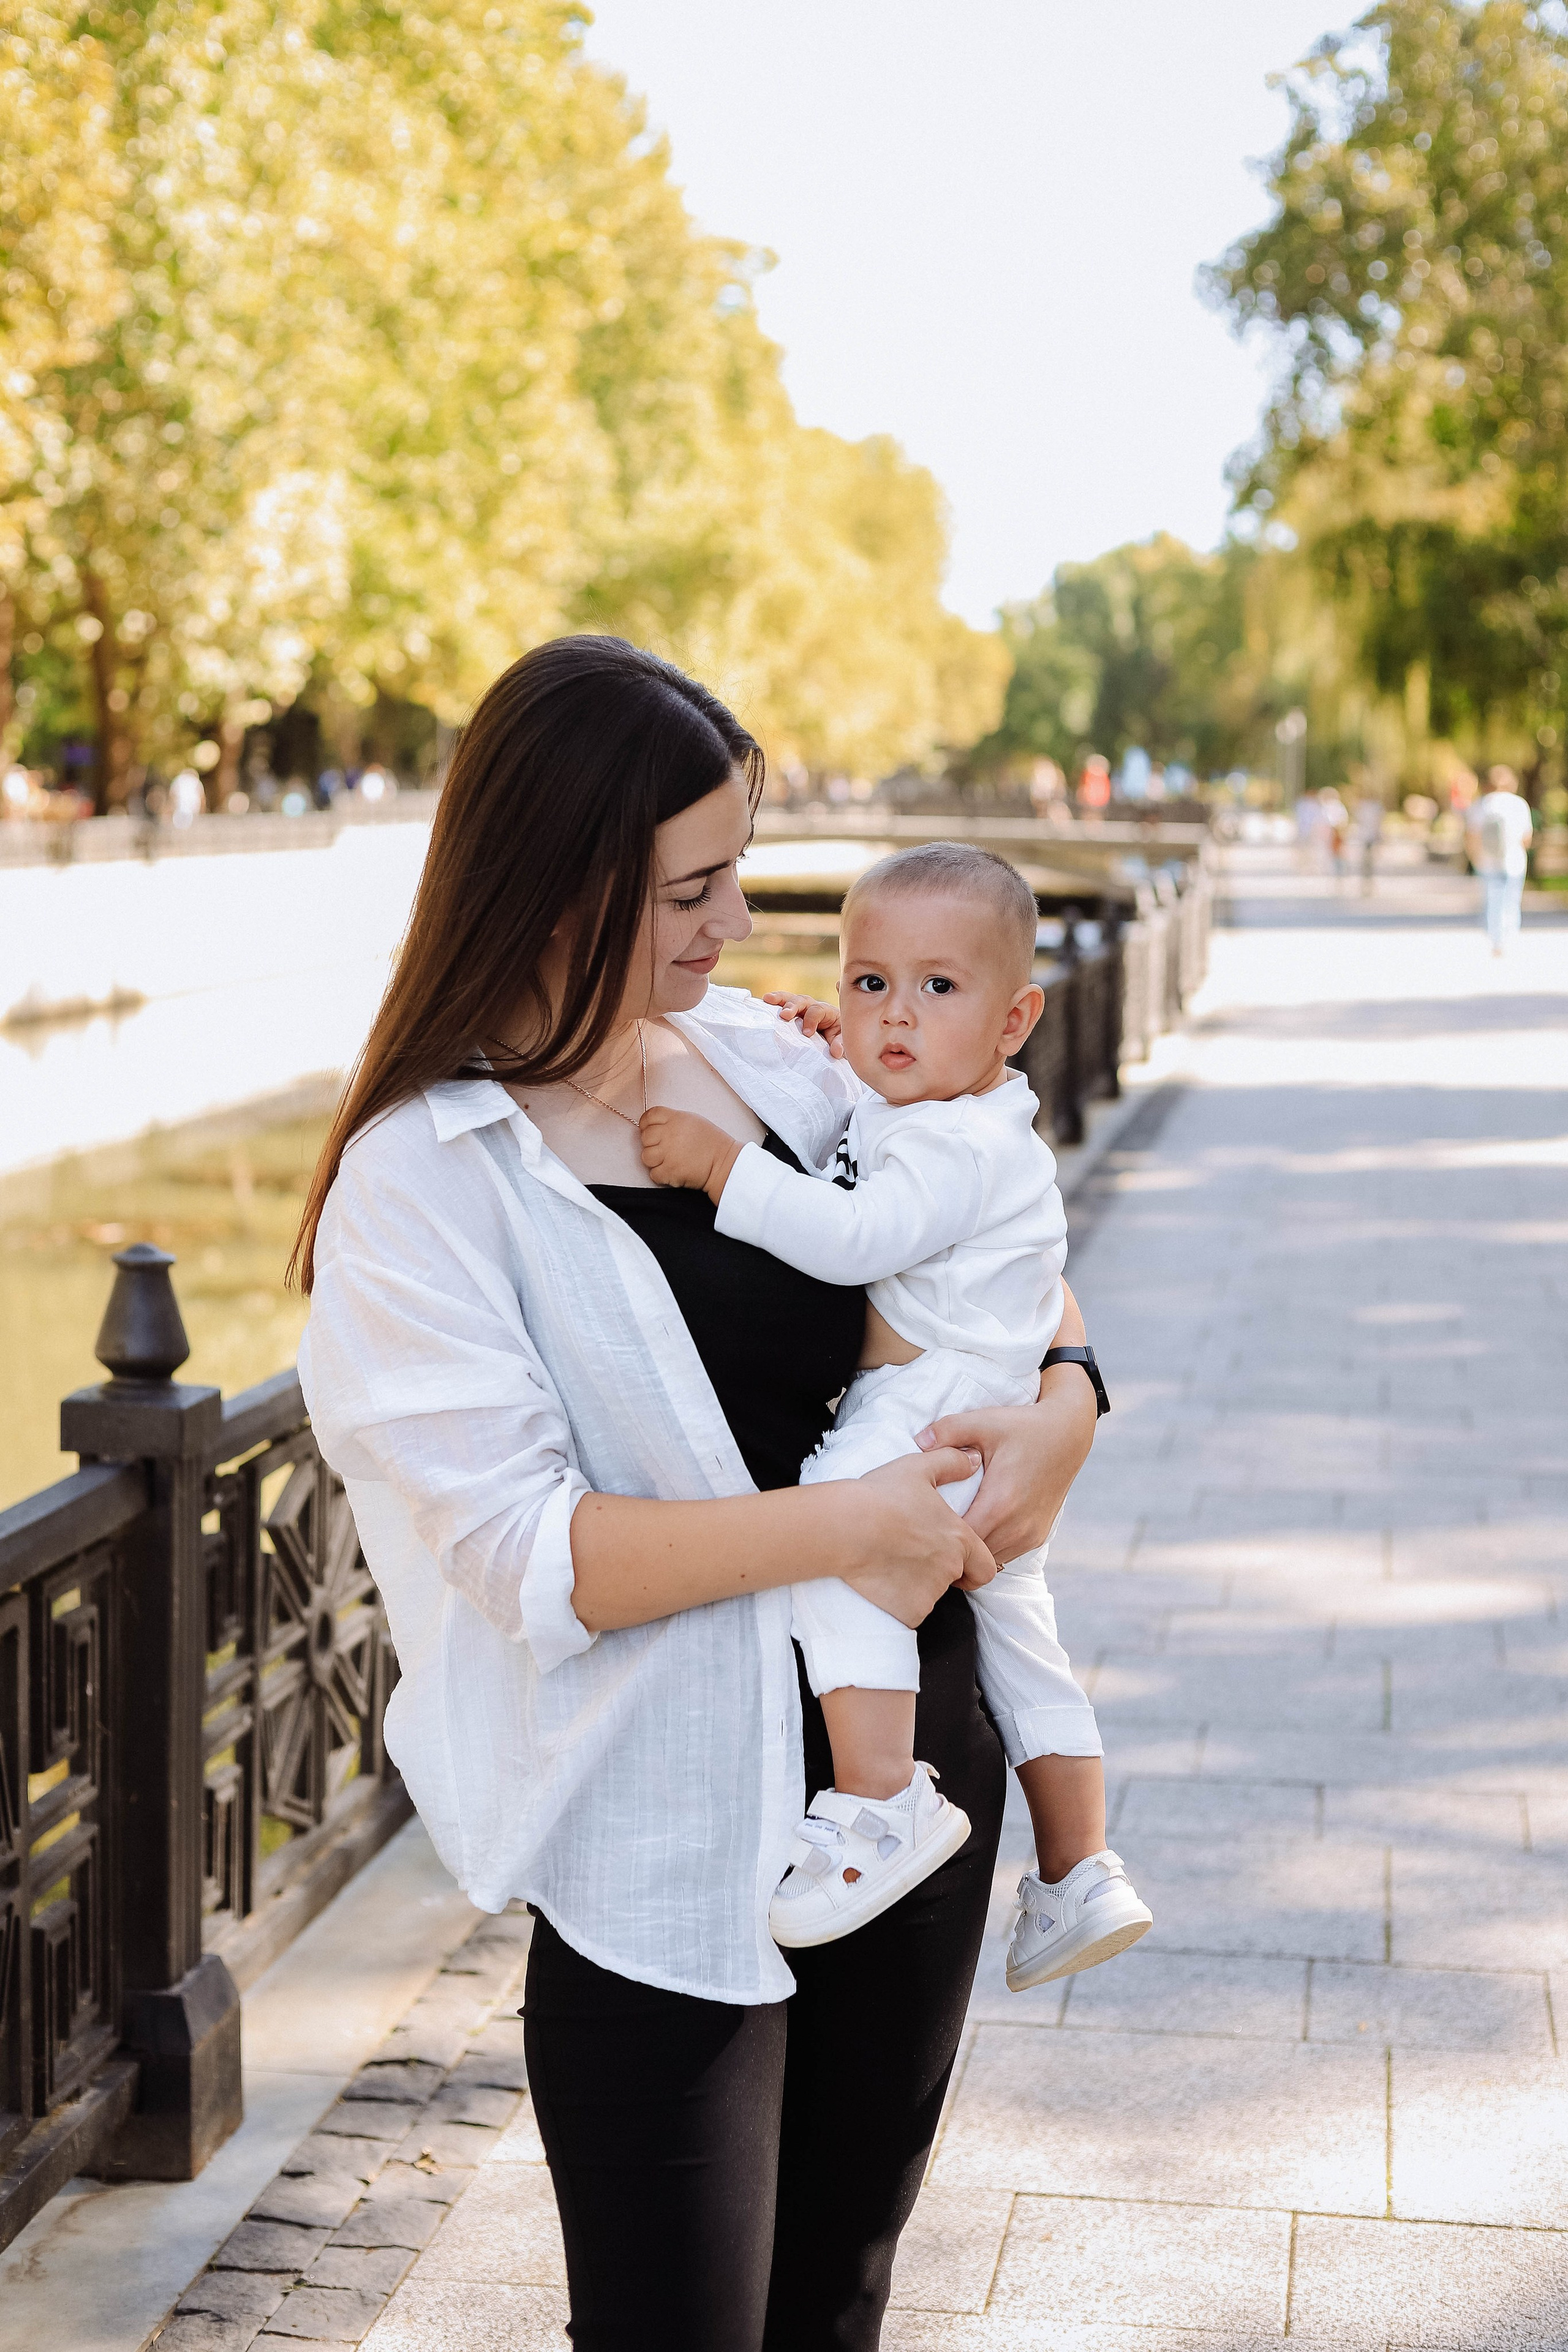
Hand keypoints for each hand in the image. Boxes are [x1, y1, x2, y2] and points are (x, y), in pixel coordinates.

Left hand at [639, 1106, 741, 1200]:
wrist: (724, 1162)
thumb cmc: (712, 1142)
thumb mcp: (693, 1121)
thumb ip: (672, 1120)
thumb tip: (654, 1125)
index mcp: (676, 1119)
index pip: (649, 1116)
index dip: (646, 1124)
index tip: (650, 1130)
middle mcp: (670, 1134)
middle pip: (645, 1137)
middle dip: (652, 1144)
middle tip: (665, 1149)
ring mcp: (668, 1153)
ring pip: (646, 1156)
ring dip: (654, 1160)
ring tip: (668, 1161)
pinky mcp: (670, 1171)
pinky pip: (653, 1174)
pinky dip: (661, 1175)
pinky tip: (672, 1171)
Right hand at [764, 990, 844, 1057]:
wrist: (834, 1043)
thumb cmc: (839, 1040)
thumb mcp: (843, 1041)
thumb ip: (841, 1043)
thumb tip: (835, 1051)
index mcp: (827, 1012)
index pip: (817, 1011)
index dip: (811, 1020)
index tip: (807, 1033)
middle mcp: (812, 1007)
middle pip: (802, 1000)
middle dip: (792, 1006)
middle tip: (784, 1015)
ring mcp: (800, 1011)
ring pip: (790, 999)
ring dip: (779, 999)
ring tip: (767, 999)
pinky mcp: (791, 1016)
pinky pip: (781, 1007)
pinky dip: (772, 1005)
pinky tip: (761, 1004)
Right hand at [836, 1448, 996, 1624]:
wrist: (845, 1528)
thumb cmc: (880, 1496)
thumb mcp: (918, 1468)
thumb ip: (951, 1462)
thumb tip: (973, 1460)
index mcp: (959, 1539)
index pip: (986, 1567)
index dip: (974, 1566)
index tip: (956, 1560)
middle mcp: (950, 1569)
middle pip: (955, 1579)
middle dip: (940, 1571)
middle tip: (912, 1554)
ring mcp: (929, 1593)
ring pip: (930, 1594)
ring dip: (917, 1584)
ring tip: (891, 1561)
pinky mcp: (908, 1611)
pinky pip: (910, 1612)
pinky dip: (900, 1603)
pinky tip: (882, 1580)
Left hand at [916, 1379, 1095, 1561]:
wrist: (1068, 1434)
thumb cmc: (1024, 1427)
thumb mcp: (985, 1421)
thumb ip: (948, 1430)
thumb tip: (919, 1441)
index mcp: (1000, 1503)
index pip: (960, 1540)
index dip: (938, 1536)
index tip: (922, 1523)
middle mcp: (1017, 1527)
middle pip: (973, 1556)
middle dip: (951, 1548)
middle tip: (928, 1533)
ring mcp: (1030, 1535)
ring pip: (990, 1560)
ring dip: (971, 1551)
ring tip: (950, 1533)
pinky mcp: (1038, 1537)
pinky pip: (1006, 1555)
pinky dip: (989, 1548)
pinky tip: (975, 1530)